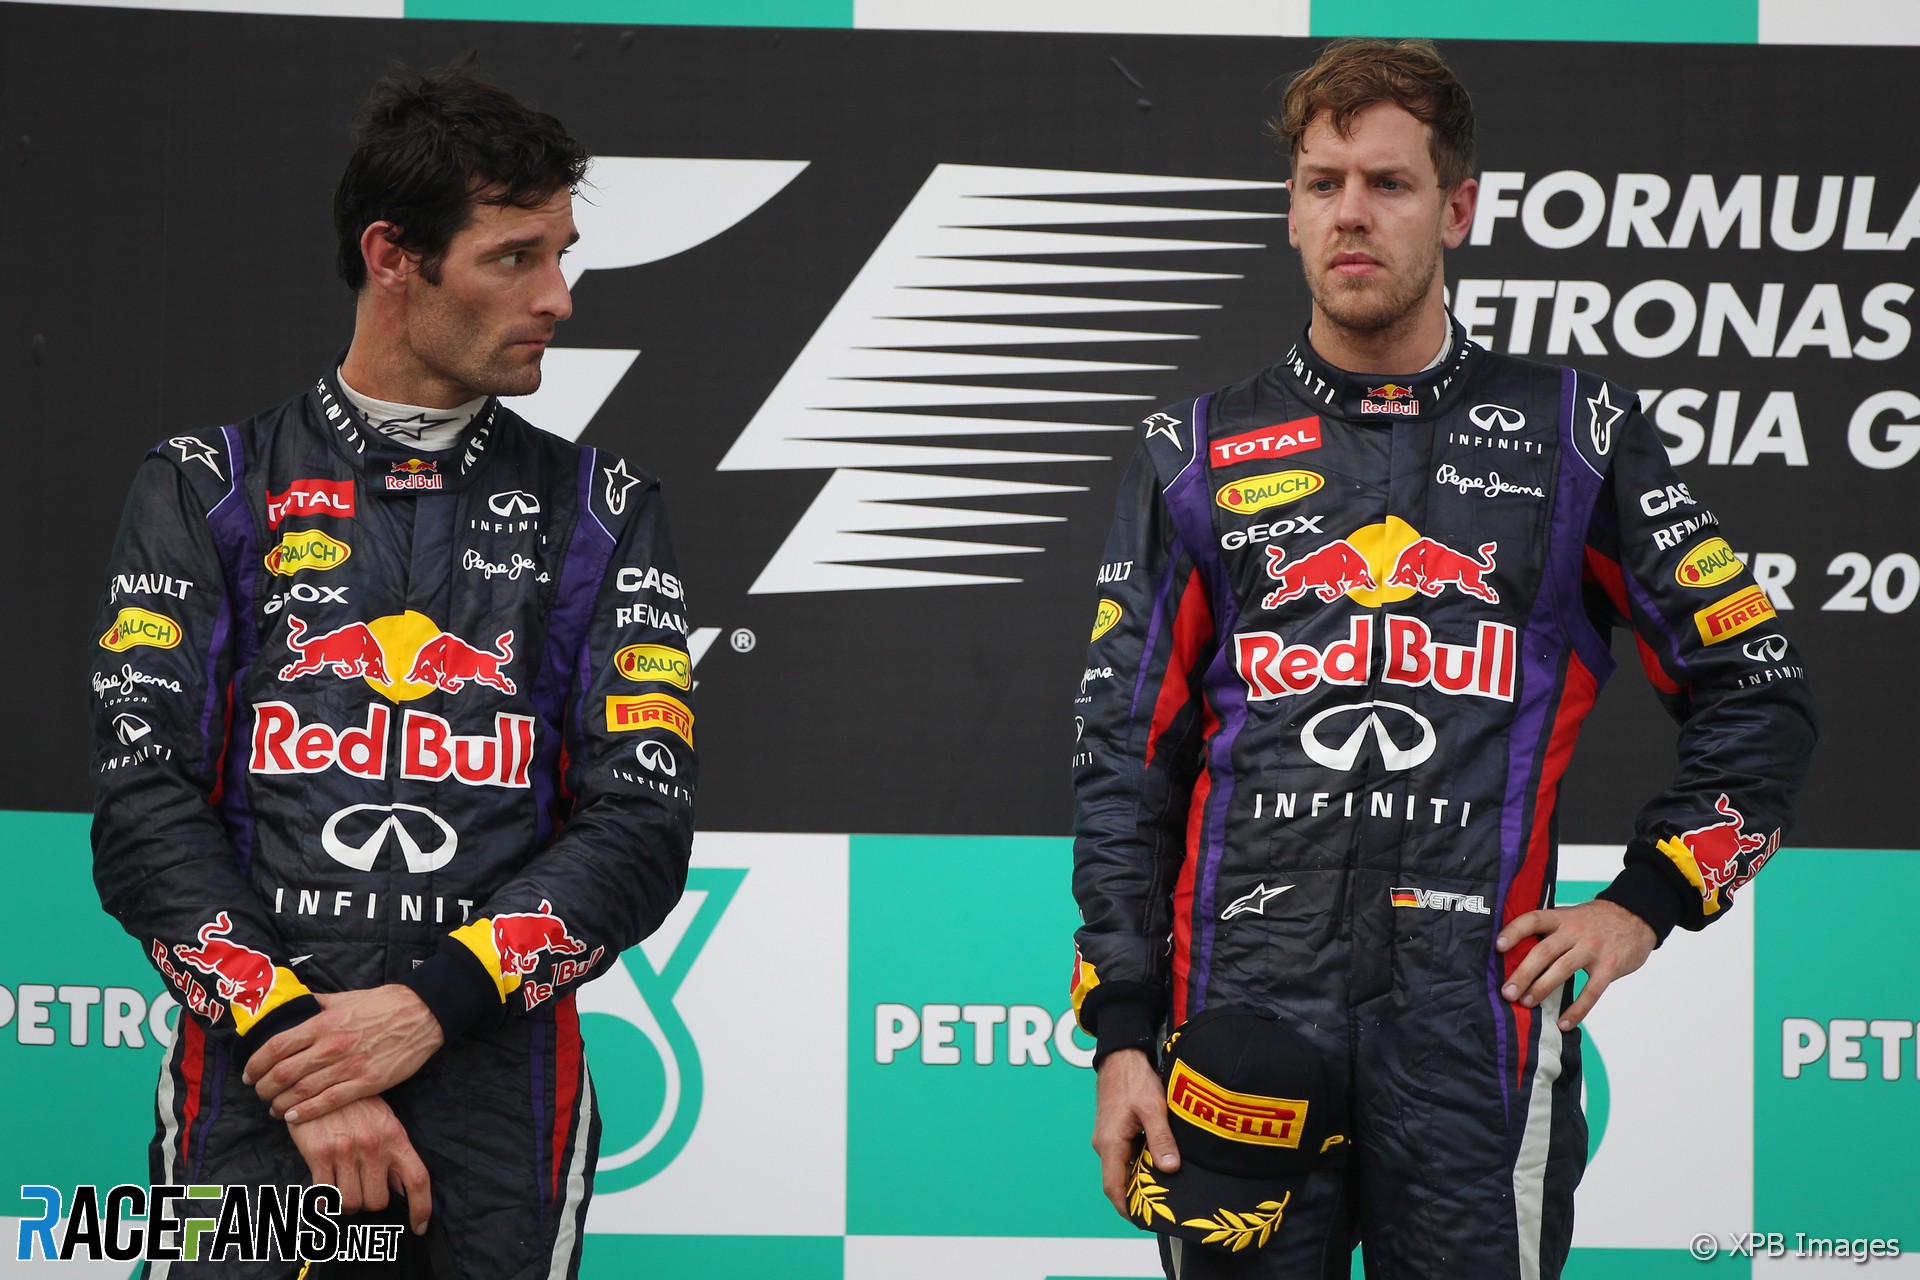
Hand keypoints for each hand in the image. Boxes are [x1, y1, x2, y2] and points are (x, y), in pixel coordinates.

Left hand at [244, 985, 444, 1122]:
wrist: (423, 1013)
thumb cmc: (384, 1003)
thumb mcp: (345, 997)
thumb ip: (318, 1004)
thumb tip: (297, 1005)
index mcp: (323, 1023)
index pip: (276, 1047)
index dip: (256, 1064)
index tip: (248, 1074)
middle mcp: (331, 1046)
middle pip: (283, 1073)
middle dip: (264, 1088)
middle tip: (259, 1094)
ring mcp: (349, 1066)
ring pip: (302, 1091)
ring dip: (281, 1103)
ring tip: (274, 1108)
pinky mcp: (367, 1082)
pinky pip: (329, 1101)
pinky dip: (306, 1112)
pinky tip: (293, 1117)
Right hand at [287, 1095, 431, 1233]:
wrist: (319, 1079)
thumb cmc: (355, 1104)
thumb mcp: (383, 1121)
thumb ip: (394, 1154)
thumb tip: (402, 1190)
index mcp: (396, 1137)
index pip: (418, 1180)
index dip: (421, 1208)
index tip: (419, 1227)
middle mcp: (375, 1145)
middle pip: (379, 1201)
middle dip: (369, 1202)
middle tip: (360, 1188)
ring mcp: (347, 1150)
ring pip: (351, 1203)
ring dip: (346, 1202)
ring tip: (341, 1186)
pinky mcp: (320, 1153)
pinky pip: (324, 1195)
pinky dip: (323, 1201)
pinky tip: (323, 1189)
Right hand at [1092, 1048, 1179, 1217]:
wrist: (1120, 1055)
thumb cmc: (1134, 1078)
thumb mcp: (1152, 1108)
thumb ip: (1161, 1139)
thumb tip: (1169, 1168)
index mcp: (1110, 1143)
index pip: (1114, 1187)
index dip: (1127, 1208)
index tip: (1143, 1221)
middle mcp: (1104, 1144)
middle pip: (1118, 1181)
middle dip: (1136, 1198)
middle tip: (1160, 1208)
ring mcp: (1108, 1138)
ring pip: (1122, 1168)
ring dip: (1138, 1181)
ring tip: (1163, 1190)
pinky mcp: (1114, 1131)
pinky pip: (1124, 1156)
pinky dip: (1138, 1165)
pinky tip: (1157, 1164)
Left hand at [1496, 899, 1656, 1030]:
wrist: (1637, 916)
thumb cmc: (1596, 920)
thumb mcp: (1571, 916)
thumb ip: (1550, 931)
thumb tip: (1517, 954)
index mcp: (1561, 917)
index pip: (1533, 919)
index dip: (1514, 931)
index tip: (1497, 946)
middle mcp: (1575, 931)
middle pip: (1544, 950)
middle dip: (1523, 973)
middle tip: (1507, 992)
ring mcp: (1593, 948)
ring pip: (1563, 969)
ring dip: (1542, 988)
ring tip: (1526, 1003)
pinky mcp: (1610, 966)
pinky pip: (1591, 991)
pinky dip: (1577, 1009)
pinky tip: (1564, 1023)